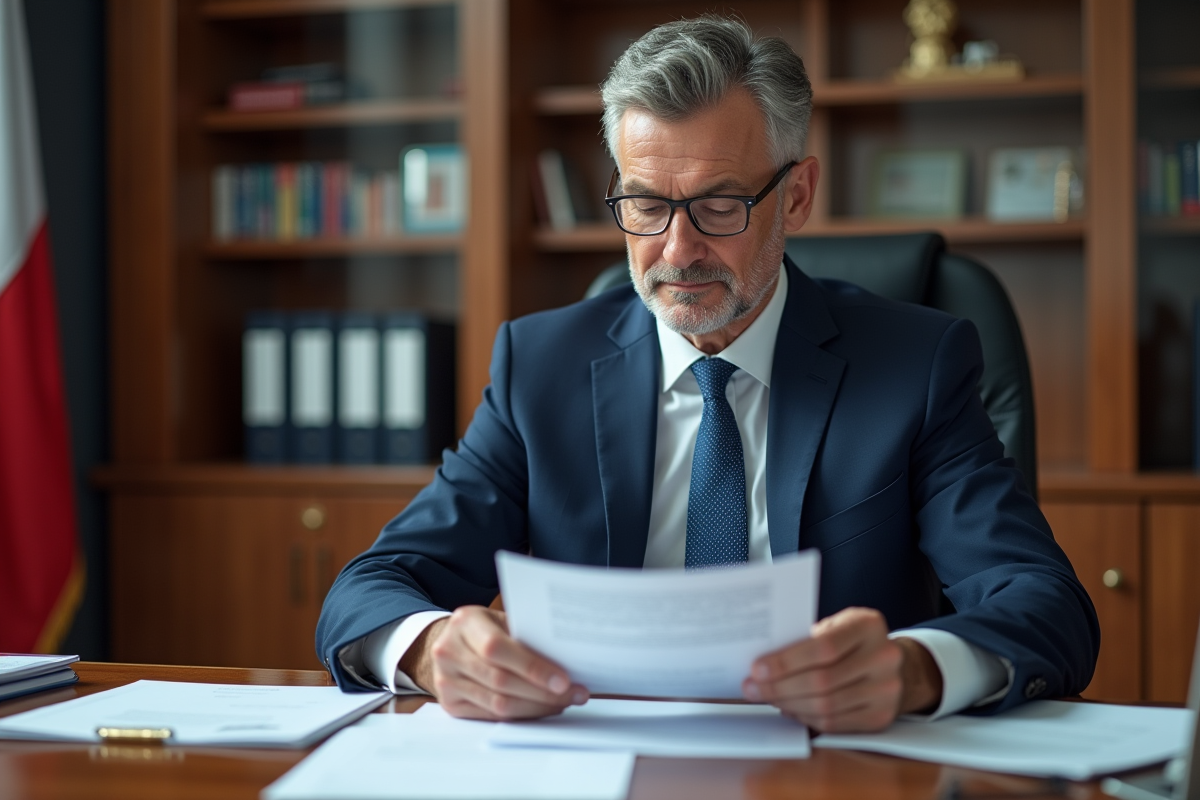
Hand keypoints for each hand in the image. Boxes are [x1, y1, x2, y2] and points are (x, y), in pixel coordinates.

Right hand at [399, 605, 588, 719]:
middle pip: (500, 680)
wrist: (450, 643)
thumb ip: (524, 635)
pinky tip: (541, 708)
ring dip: (536, 707)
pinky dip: (521, 715)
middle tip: (573, 694)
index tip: (564, 680)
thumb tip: (567, 658)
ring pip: (498, 704)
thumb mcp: (500, 620)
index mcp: (465, 622)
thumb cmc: (485, 629)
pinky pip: (491, 716)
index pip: (498, 648)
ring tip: (562, 702)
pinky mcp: (450, 705)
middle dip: (542, 692)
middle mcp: (449, 651)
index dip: (532, 667)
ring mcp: (446, 681)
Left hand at [741, 607, 942, 731]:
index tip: (757, 668)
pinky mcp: (882, 717)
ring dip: (789, 704)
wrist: (896, 664)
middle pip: (822, 680)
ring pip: (826, 706)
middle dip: (779, 687)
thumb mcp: (836, 625)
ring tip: (768, 698)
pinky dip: (806, 718)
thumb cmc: (854, 642)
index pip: (823, 647)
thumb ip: (806, 638)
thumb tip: (762, 660)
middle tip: (752, 688)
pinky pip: (834, 723)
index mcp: (868, 626)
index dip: (786, 661)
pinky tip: (790, 708)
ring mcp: (887, 690)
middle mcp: (884, 657)